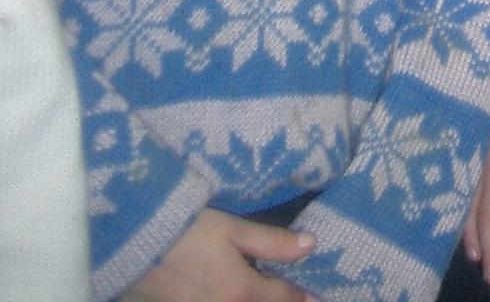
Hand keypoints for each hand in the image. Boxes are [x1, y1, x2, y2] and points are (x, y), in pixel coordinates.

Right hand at [123, 207, 313, 301]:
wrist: (134, 246)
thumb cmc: (187, 231)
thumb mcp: (233, 229)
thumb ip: (273, 242)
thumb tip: (310, 246)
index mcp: (241, 292)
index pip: (283, 299)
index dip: (303, 296)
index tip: (318, 296)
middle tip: (295, 294)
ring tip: (265, 292)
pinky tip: (232, 293)